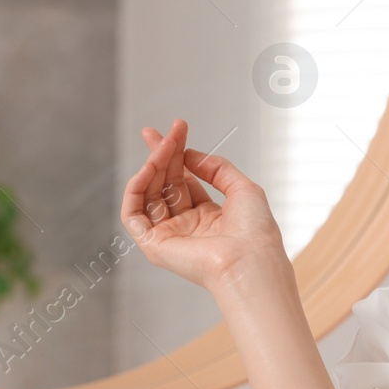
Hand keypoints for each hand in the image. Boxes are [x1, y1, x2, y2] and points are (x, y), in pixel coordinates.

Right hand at [119, 118, 285, 292]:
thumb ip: (216, 168)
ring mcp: (169, 236)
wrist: (251, 260)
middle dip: (161, 154)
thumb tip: (190, 154)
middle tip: (160, 131)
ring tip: (162, 145)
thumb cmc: (255, 232)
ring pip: (148, 194)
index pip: (183, 181)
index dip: (177, 155)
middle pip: (165, 184)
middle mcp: (186, 227)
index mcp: (208, 218)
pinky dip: (135, 189)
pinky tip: (147, 169)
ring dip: (152, 166)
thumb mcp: (242, 188)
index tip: (176, 129)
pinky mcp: (153, 245)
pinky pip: (133, 213)